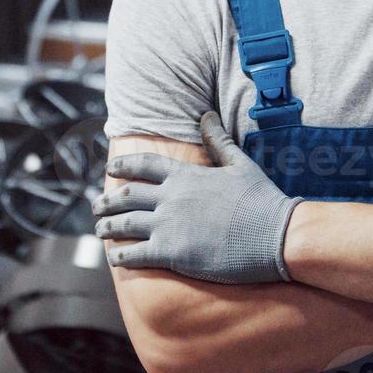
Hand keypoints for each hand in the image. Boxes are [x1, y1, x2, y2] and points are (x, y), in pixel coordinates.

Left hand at [92, 110, 302, 283]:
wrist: (277, 235)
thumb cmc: (263, 200)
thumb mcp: (240, 164)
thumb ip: (218, 141)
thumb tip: (206, 115)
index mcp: (186, 175)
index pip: (144, 165)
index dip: (123, 166)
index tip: (110, 169)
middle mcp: (172, 198)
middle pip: (127, 195)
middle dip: (107, 201)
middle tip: (95, 206)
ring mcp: (170, 226)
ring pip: (125, 224)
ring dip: (107, 228)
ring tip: (99, 231)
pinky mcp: (174, 254)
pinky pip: (136, 254)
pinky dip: (121, 256)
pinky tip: (114, 258)